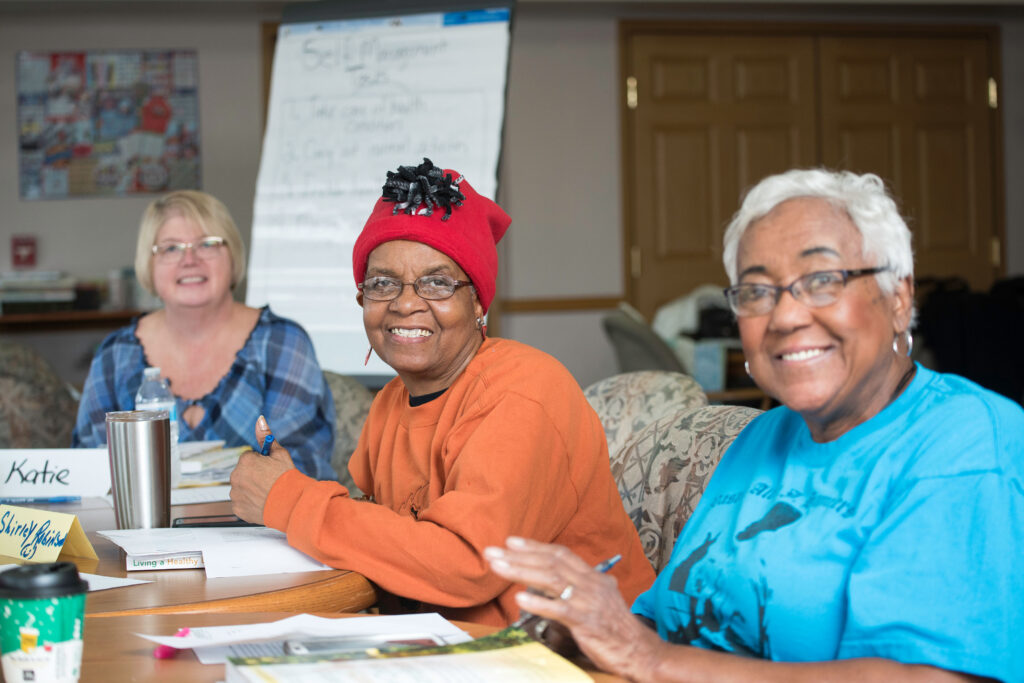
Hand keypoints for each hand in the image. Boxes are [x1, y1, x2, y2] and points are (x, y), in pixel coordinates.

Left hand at [229, 415, 295, 523]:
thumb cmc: (287, 478)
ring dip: (251, 489)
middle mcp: (236, 476)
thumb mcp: (280, 454)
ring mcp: (235, 493)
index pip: (249, 458)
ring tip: (267, 493)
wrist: (292, 504)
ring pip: (242, 488)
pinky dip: (250, 502)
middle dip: (254, 475)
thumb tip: (260, 419)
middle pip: (243, 472)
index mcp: (245, 461)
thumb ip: (266, 436)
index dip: (261, 463)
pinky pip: (241, 502)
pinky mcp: (237, 508)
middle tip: (269, 481)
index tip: (270, 469)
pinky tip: (262, 502)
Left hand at [485, 537, 664, 679]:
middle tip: (493, 551)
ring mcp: (590, 601)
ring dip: (521, 571)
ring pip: (551, 579)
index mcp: (594, 577)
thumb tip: (543, 586)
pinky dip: (539, 602)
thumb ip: (576, 591)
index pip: (561, 554)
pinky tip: (519, 599)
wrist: (641, 652)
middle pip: (551, 562)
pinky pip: (560, 609)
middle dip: (519, 555)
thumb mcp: (597, 603)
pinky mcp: (589, 622)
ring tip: (498, 567)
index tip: (511, 541)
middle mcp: (592, 584)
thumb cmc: (616, 630)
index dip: (535, 546)